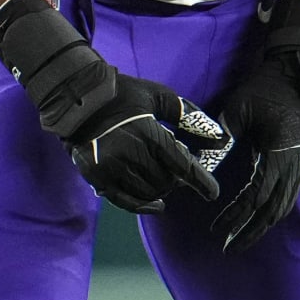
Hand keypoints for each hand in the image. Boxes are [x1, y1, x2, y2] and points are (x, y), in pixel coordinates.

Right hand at [66, 68, 231, 213]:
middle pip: (166, 181)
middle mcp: (129, 152)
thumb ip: (189, 116)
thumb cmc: (124, 94)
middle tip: (174, 166)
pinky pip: (126, 202)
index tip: (213, 193)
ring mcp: (111, 167)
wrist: (79, 98)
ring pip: (148, 192)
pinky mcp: (96, 177)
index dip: (200, 181)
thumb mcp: (158, 97)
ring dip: (161, 188)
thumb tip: (220, 137)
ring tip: (159, 173)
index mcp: (147, 131)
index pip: (181, 163)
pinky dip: (144, 206)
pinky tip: (157, 205)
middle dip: (176, 177)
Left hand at [212, 56, 299, 251]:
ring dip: (263, 225)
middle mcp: (295, 165)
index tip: (217, 230)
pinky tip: (258, 216)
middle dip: (251, 231)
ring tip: (241, 238)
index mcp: (279, 154)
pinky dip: (273, 210)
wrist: (298, 74)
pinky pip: (289, 195)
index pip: (256, 197)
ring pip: (285, 206)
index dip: (236, 217)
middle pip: (274, 211)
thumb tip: (200, 165)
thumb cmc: (265, 89)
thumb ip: (221, 140)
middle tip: (230, 247)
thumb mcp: (238, 110)